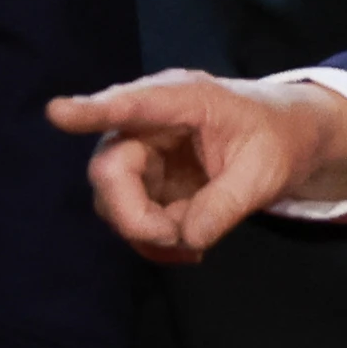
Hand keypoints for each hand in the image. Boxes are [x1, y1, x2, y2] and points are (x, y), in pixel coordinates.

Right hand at [53, 70, 346, 263]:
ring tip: (193, 246)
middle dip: (133, 215)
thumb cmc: (278, 138)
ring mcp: (142, 154)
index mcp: (182, 99)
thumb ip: (227, 203)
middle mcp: (148, 124)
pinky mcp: (145, 182)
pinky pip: (131, 217)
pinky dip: (154, 240)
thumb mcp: (266, 171)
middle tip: (174, 239)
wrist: (287, 138)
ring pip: (114, 200)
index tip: (59, 113)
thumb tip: (188, 236)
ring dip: (147, 232)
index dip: (94, 111)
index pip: (133, 104)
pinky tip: (187, 248)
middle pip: (111, 169)